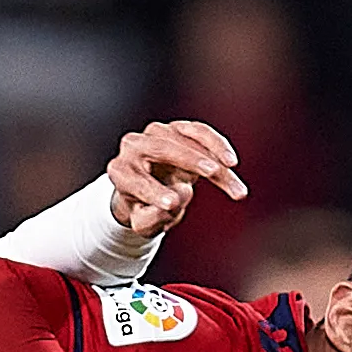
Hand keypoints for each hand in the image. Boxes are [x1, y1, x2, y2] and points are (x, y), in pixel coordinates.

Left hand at [107, 120, 245, 241]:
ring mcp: (156, 134)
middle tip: (214, 172)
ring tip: (231, 169)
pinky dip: (217, 144)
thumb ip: (154, 216)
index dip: (155, 193)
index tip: (173, 204)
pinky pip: (199, 131)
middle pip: (163, 149)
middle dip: (191, 160)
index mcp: (120, 172)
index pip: (137, 182)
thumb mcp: (145, 222)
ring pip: (187, 138)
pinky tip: (231, 161)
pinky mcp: (177, 129)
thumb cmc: (146, 208)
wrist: (150, 190)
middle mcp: (134, 147)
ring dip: (213, 153)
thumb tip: (180, 195)